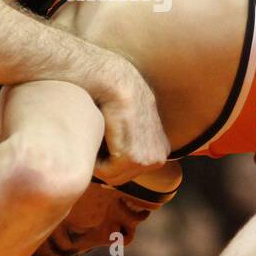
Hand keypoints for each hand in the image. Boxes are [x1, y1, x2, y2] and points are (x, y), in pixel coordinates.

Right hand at [92, 62, 168, 182]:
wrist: (112, 78)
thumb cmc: (114, 95)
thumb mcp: (131, 122)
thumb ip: (129, 141)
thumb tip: (112, 155)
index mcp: (160, 149)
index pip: (128, 171)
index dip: (108, 157)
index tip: (106, 135)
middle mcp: (160, 156)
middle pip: (120, 177)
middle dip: (103, 160)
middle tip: (101, 132)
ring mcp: (150, 159)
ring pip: (111, 176)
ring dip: (98, 158)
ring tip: (102, 131)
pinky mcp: (134, 157)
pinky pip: (105, 171)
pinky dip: (95, 156)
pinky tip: (101, 131)